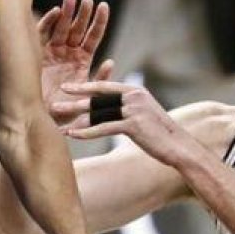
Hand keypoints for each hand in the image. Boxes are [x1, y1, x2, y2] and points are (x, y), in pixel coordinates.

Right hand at [37, 0, 113, 124]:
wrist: (41, 122)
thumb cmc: (66, 114)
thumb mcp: (88, 99)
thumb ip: (99, 81)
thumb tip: (110, 62)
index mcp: (82, 62)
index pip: (93, 38)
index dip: (99, 22)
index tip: (104, 6)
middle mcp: (67, 54)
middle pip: (77, 29)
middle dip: (82, 14)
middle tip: (87, 0)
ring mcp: (52, 53)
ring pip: (61, 28)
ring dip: (66, 13)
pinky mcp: (37, 55)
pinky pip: (43, 35)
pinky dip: (48, 23)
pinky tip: (55, 12)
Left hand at [55, 81, 192, 167]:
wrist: (179, 146)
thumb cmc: (161, 134)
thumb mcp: (144, 115)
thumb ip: (128, 108)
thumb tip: (113, 110)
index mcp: (135, 91)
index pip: (104, 86)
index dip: (84, 87)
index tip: (67, 88)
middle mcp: (133, 96)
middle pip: (98, 97)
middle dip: (75, 100)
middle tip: (55, 102)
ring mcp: (133, 109)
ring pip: (98, 112)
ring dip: (76, 117)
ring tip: (58, 121)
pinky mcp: (133, 124)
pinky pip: (104, 127)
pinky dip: (87, 132)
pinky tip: (73, 135)